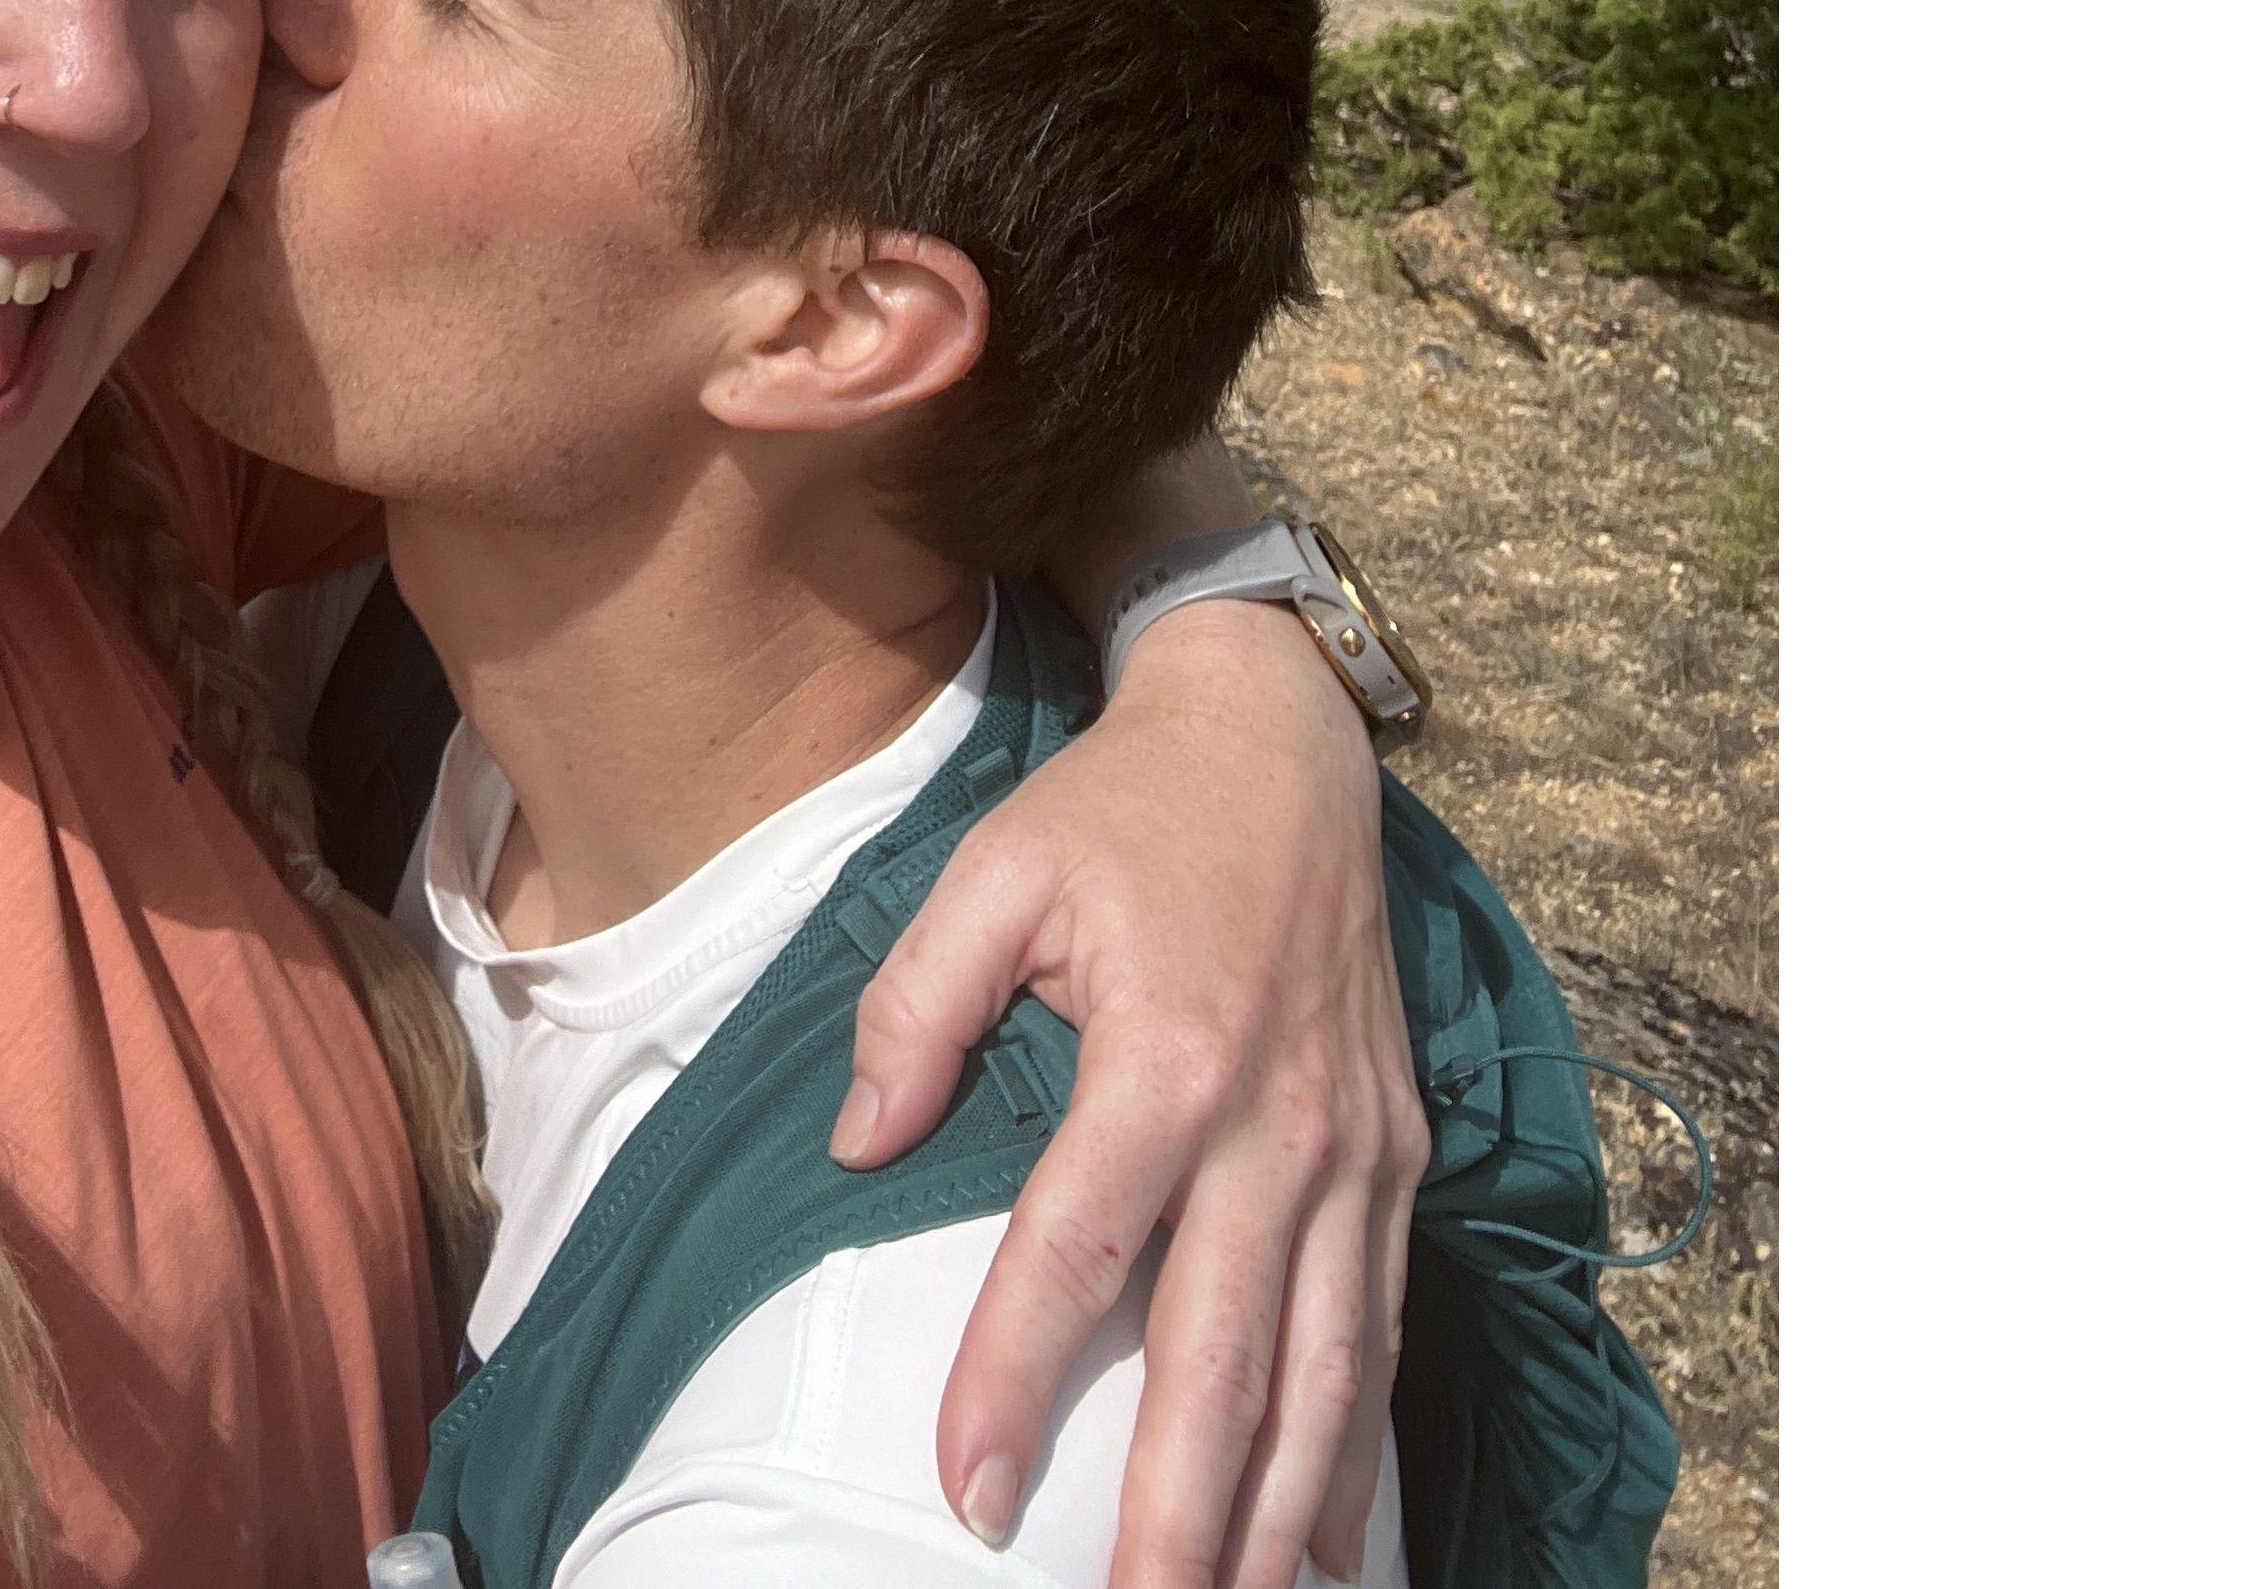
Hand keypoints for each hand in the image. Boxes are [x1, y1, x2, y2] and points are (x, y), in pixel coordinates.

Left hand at [834, 599, 1422, 1588]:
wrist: (1280, 744)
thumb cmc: (1120, 812)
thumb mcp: (993, 869)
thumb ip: (914, 1004)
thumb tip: (856, 1143)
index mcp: (1162, 1057)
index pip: (1074, 1257)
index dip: (1011, 1380)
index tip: (962, 1490)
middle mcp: (1273, 1128)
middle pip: (1218, 1359)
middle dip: (1171, 1515)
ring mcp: (1351, 1155)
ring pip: (1319, 1377)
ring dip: (1273, 1517)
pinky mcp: (1396, 1162)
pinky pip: (1377, 1332)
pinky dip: (1356, 1450)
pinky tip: (1328, 1548)